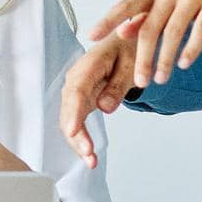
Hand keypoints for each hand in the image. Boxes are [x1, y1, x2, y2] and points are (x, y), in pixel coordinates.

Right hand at [58, 33, 137, 170]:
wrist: (126, 40)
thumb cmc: (128, 49)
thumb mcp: (132, 64)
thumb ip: (118, 85)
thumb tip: (105, 107)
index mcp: (89, 65)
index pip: (77, 91)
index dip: (73, 112)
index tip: (72, 130)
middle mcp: (76, 78)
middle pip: (70, 109)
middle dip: (76, 134)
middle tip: (88, 155)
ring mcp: (75, 89)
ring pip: (69, 118)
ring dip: (77, 140)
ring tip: (91, 161)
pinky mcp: (79, 99)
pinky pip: (75, 120)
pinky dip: (80, 137)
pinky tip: (89, 155)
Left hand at [88, 0, 201, 89]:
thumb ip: (144, 11)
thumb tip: (121, 32)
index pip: (126, 4)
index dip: (108, 20)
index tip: (91, 36)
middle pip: (150, 27)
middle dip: (143, 57)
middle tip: (139, 81)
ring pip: (174, 32)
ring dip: (165, 59)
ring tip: (160, 79)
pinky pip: (201, 29)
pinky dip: (191, 49)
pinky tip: (184, 64)